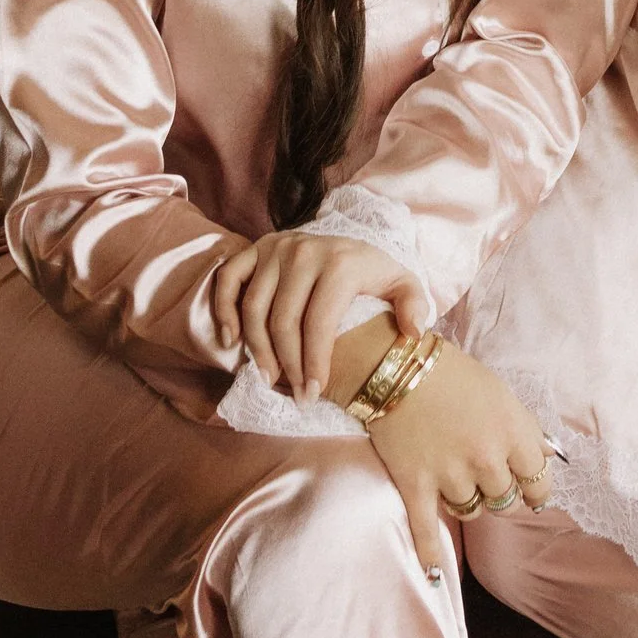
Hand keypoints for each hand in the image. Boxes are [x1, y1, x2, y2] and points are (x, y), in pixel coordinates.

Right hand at [211, 232, 432, 395]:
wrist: (346, 243)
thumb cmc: (373, 274)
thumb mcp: (402, 284)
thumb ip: (413, 305)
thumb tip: (413, 332)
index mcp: (341, 262)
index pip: (319, 321)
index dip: (313, 362)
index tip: (311, 394)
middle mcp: (305, 251)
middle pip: (284, 320)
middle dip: (287, 364)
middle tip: (293, 394)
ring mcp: (276, 248)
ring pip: (255, 306)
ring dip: (257, 348)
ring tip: (269, 378)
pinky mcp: (255, 249)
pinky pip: (228, 279)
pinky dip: (223, 310)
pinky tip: (231, 340)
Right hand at [363, 345, 552, 575]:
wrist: (394, 366)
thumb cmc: (451, 372)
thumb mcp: (500, 393)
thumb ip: (525, 428)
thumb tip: (547, 455)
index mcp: (512, 432)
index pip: (538, 479)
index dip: (536, 488)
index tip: (532, 492)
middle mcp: (486, 459)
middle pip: (505, 500)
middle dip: (500, 493)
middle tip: (488, 481)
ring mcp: (450, 476)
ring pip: (471, 511)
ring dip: (466, 500)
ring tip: (453, 479)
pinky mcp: (416, 486)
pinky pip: (427, 530)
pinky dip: (430, 553)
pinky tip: (433, 573)